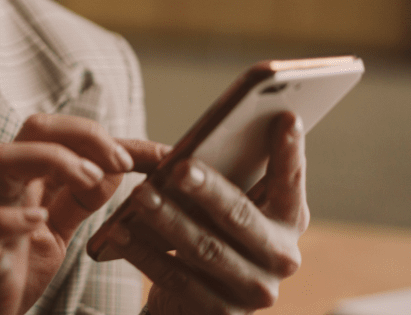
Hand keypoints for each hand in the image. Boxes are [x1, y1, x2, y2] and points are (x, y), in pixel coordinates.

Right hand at [0, 114, 166, 314]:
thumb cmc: (16, 264)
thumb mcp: (60, 228)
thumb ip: (83, 199)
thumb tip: (117, 170)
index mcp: (31, 177)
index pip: (66, 135)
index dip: (113, 138)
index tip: (159, 156)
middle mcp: (9, 185)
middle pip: (34, 128)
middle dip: (82, 134)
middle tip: (121, 161)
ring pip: (1, 158)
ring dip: (51, 159)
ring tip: (88, 182)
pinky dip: (11, 218)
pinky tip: (38, 220)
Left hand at [108, 112, 308, 314]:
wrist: (194, 303)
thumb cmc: (210, 232)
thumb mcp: (223, 204)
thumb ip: (222, 176)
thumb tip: (197, 144)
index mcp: (289, 220)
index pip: (291, 182)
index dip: (289, 152)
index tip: (284, 115)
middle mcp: (282, 257)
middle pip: (241, 217)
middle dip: (209, 191)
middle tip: (179, 167)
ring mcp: (254, 291)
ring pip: (207, 249)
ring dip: (169, 219)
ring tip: (140, 194)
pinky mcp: (221, 314)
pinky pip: (177, 278)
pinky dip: (146, 253)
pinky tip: (119, 232)